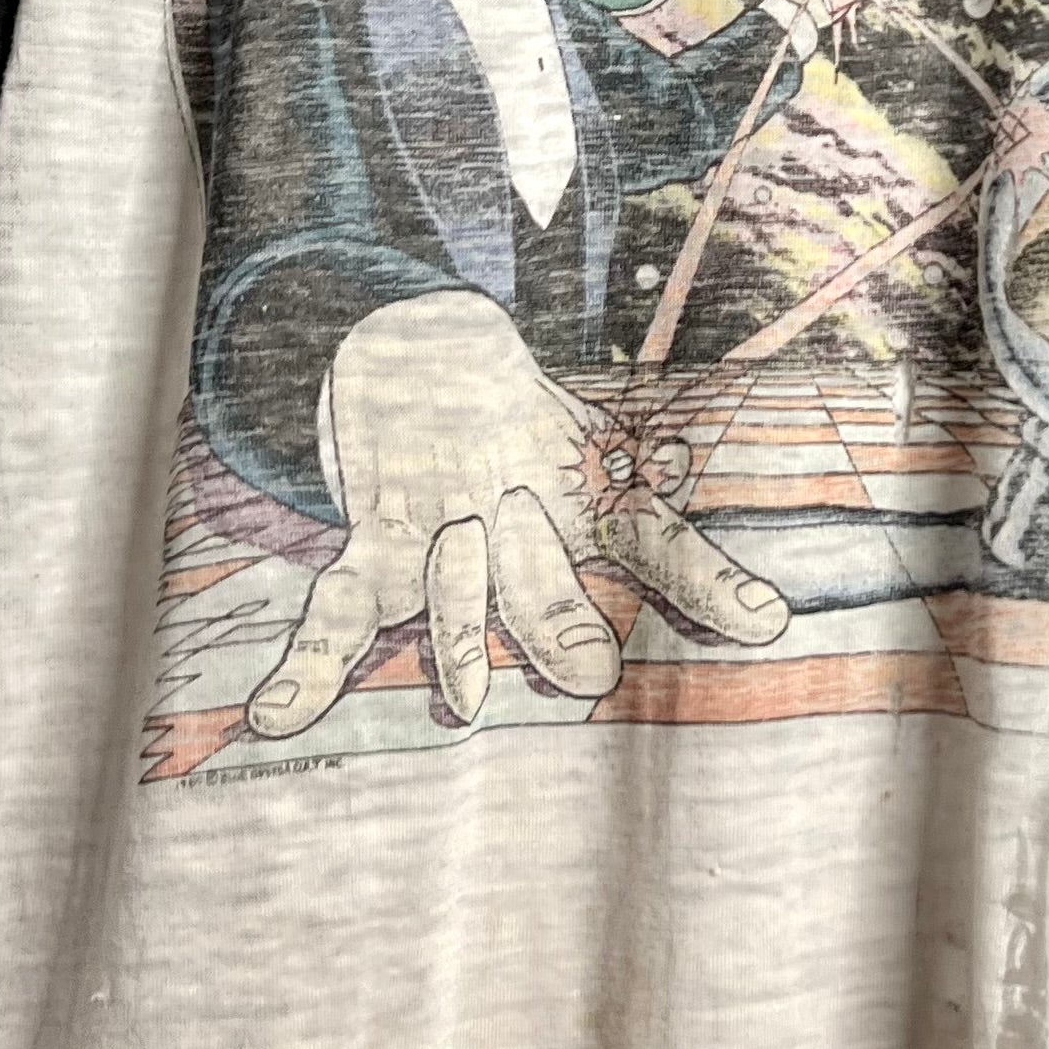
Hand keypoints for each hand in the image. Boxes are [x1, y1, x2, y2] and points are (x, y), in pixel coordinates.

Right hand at [243, 291, 787, 739]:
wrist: (422, 332)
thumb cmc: (531, 428)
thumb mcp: (601, 464)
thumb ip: (661, 545)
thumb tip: (772, 624)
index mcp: (583, 489)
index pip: (659, 538)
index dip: (711, 581)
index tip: (765, 623)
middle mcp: (516, 500)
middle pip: (540, 567)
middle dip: (560, 618)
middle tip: (591, 671)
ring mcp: (440, 513)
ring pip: (448, 580)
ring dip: (456, 636)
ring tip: (462, 697)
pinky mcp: (375, 532)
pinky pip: (339, 601)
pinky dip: (307, 662)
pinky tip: (276, 716)